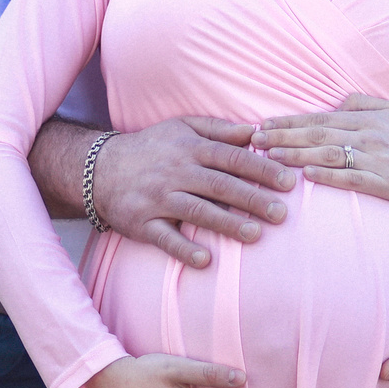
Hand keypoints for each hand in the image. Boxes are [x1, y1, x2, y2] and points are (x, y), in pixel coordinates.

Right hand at [89, 116, 299, 269]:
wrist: (99, 169)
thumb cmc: (151, 148)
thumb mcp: (182, 128)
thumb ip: (219, 129)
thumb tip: (256, 131)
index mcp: (190, 149)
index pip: (232, 158)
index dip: (262, 169)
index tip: (289, 181)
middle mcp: (176, 173)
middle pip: (220, 185)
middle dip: (253, 198)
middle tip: (282, 213)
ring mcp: (158, 199)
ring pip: (196, 211)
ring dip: (226, 223)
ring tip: (255, 235)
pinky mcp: (142, 223)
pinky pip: (164, 238)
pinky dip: (183, 249)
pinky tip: (205, 260)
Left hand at [253, 95, 388, 207]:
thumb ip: (362, 104)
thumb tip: (335, 102)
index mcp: (367, 119)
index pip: (319, 118)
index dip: (288, 122)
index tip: (262, 126)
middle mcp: (370, 135)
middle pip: (318, 134)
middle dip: (284, 137)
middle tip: (255, 141)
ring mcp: (378, 159)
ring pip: (330, 155)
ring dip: (298, 155)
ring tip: (272, 157)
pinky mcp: (387, 182)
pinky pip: (353, 178)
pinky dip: (329, 176)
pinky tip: (307, 175)